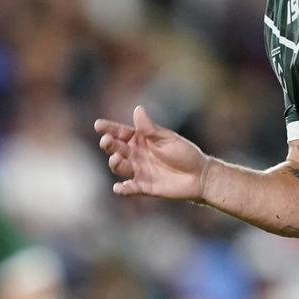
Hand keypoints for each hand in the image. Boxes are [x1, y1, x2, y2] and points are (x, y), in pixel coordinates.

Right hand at [94, 105, 209, 198]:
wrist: (199, 175)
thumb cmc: (184, 153)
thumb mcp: (167, 138)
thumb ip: (150, 128)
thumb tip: (137, 109)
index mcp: (141, 139)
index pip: (121, 132)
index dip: (109, 129)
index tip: (98, 125)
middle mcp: (136, 154)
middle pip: (116, 148)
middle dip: (108, 144)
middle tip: (107, 141)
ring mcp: (138, 171)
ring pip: (120, 167)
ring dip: (115, 163)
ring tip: (117, 157)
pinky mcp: (144, 187)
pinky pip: (130, 188)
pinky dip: (123, 189)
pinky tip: (119, 187)